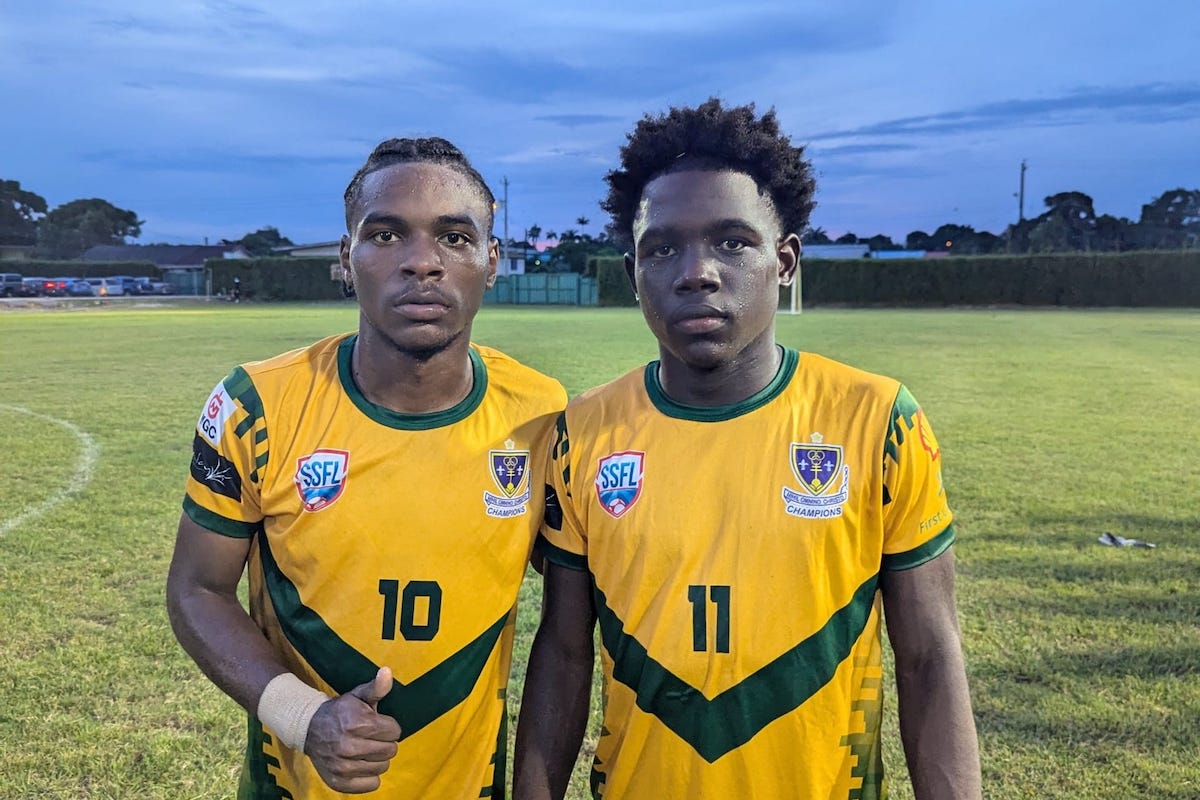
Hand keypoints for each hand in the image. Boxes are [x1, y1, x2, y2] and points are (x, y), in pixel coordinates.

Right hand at [304, 667, 401, 793]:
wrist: (309, 728)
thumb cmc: (340, 711)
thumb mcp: (358, 695)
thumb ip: (377, 687)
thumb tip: (387, 672)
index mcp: (357, 723)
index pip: (395, 731)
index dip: (389, 726)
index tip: (378, 724)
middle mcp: (349, 746)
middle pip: (391, 750)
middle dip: (385, 742)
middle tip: (372, 737)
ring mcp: (342, 766)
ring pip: (383, 767)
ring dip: (378, 758)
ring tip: (366, 749)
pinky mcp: (339, 782)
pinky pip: (372, 784)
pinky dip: (370, 776)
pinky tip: (361, 763)